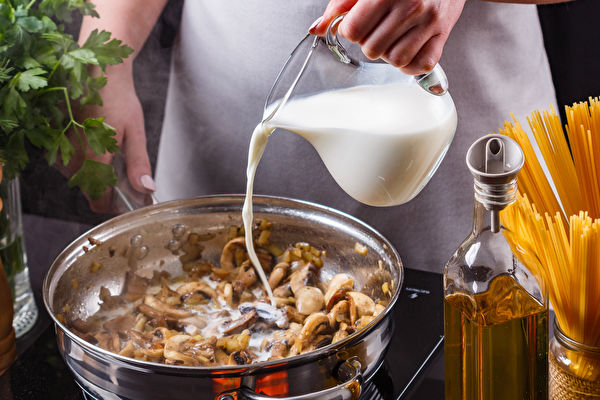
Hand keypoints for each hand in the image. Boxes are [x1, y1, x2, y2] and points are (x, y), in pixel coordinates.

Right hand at [58, 64, 153, 212]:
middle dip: (109, 188)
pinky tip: (96, 144)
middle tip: (126, 171)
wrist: (96, 71)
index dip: (115, 205)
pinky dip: (85, 161)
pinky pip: (70, 163)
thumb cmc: (117, 98)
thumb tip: (146, 189)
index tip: (130, 199)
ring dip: (96, 174)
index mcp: (92, 158)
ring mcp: (60, 149)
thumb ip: (138, 163)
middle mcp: (71, 157)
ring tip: (111, 151)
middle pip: (90, 192)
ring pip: (80, 178)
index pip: (97, 201)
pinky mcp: (55, 141)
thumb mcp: (135, 132)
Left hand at [310, 0, 466, 74]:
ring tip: (392, 37)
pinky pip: (421, 65)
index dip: (350, 29)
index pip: (353, 31)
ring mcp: (428, 22)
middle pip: (372, 49)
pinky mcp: (443, 33)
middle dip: (369, 42)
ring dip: (389, 54)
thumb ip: (341, 4)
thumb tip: (317, 28)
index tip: (356, 23)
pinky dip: (410, 64)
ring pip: (395, 60)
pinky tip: (407, 50)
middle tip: (376, 28)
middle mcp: (410, 7)